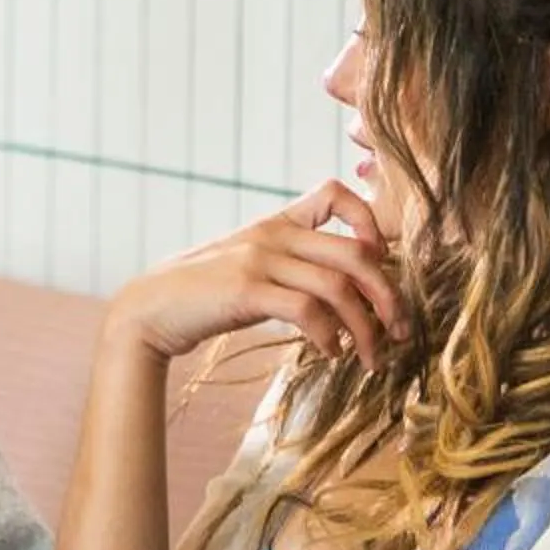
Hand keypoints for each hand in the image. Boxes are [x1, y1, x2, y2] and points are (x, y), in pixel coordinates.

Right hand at [99, 180, 406, 369]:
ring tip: (370, 357)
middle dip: (388, 296)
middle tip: (400, 330)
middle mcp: (272, 233)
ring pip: (338, 287)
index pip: (335, 192)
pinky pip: (308, 311)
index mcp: (276, 221)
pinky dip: (329, 336)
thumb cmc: (204, 295)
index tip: (381, 262)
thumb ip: (290, 266)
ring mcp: (259, 260)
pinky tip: (330, 353)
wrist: (149, 309)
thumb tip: (343, 293)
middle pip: (356, 253)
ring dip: (365, 328)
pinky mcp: (246, 290)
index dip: (370, 221)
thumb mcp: (249, 266)